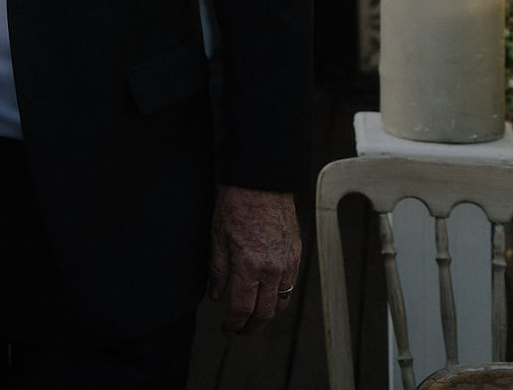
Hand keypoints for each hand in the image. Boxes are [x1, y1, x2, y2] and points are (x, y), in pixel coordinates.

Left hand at [208, 185, 301, 333]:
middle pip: (265, 313)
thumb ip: (217, 270)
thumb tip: (216, 296)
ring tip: (252, 314)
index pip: (243, 308)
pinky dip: (279, 295)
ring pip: (281, 302)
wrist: (262, 182)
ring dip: (266, 313)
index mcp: (249, 265)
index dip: (233, 323)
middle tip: (239, 330)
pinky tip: (267, 293)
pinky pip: (290, 285)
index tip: (226, 328)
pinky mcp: (296, 254)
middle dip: (251, 327)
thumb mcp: (217, 236)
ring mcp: (288, 263)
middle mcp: (272, 269)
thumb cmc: (236, 204)